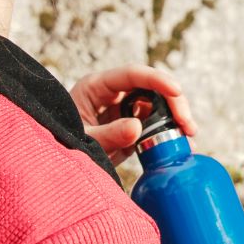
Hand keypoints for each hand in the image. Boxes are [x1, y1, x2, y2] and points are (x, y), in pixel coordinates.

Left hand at [70, 65, 198, 163]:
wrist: (55, 168)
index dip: (156, 79)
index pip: (131, 74)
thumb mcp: (82, 140)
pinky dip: (168, 134)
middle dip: (173, 103)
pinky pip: (154, 126)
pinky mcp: (131, 128)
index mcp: (97, 87)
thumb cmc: (61, 145)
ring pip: (157, 106)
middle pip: (151, 88)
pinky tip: (181, 146)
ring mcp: (124, 111)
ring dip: (175, 119)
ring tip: (187, 138)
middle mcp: (113, 95)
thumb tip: (137, 127)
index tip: (177, 91)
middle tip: (187, 125)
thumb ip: (108, 134)